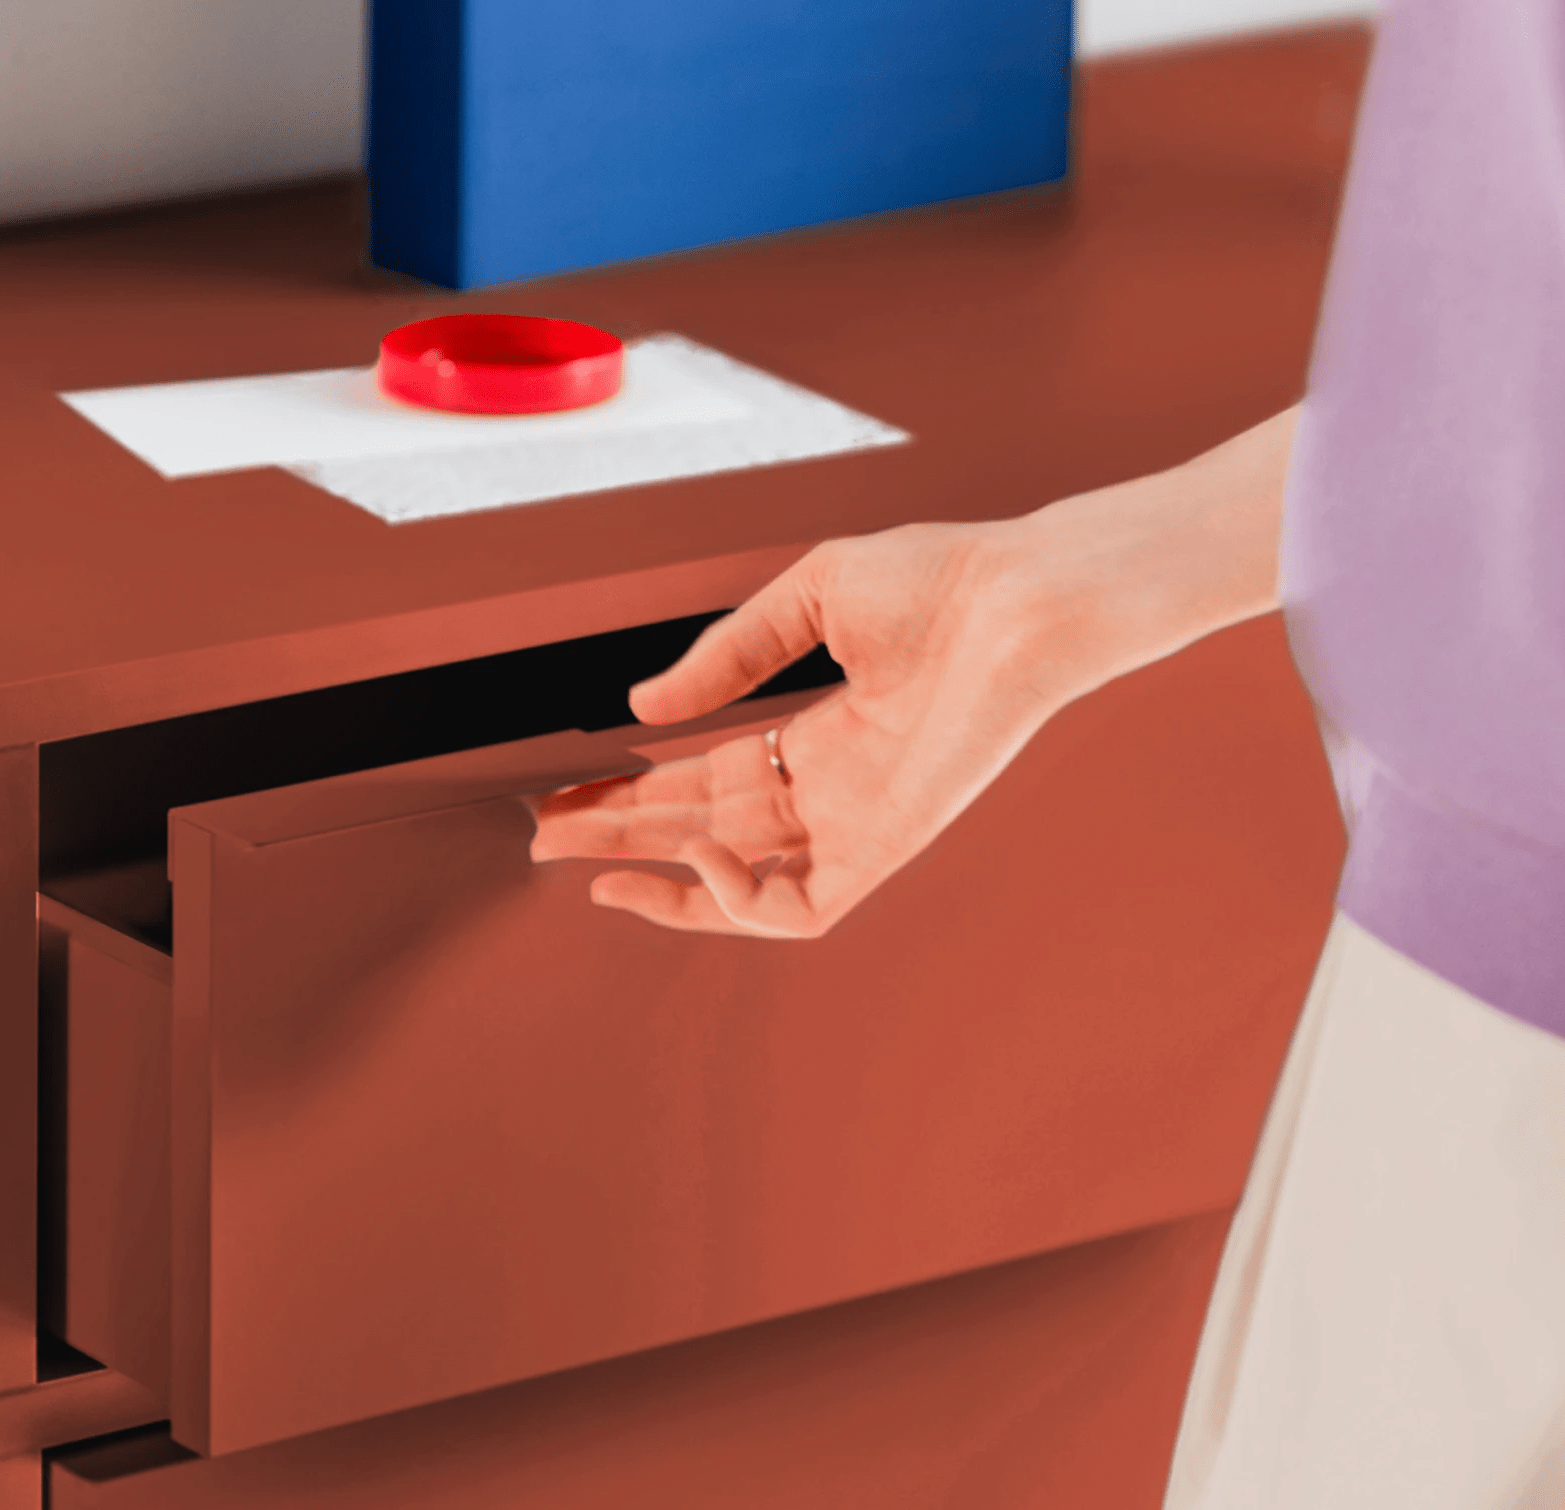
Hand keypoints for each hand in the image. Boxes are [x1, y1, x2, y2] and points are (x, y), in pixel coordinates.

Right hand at [527, 519, 1064, 936]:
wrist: (1017, 597)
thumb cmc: (941, 581)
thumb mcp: (806, 602)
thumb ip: (726, 658)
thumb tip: (643, 708)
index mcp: (818, 735)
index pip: (705, 781)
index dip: (633, 790)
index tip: (569, 791)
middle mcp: (833, 788)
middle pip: (704, 830)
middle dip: (622, 836)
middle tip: (547, 837)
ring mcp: (857, 822)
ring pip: (740, 883)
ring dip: (662, 882)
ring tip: (592, 871)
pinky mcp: (886, 847)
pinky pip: (801, 910)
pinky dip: (741, 902)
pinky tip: (696, 857)